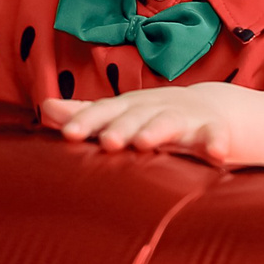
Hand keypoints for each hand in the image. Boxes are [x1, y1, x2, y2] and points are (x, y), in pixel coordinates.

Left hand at [41, 86, 245, 158]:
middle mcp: (154, 109)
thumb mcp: (120, 113)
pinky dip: (217, 143)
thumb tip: (46, 108)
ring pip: (169, 123)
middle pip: (135, 117)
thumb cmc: (151, 116)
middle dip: (121, 127)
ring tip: (145, 143)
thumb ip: (85, 114)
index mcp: (129, 107)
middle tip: (108, 141)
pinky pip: (215, 136)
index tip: (69, 134)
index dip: (88, 121)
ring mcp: (184, 118)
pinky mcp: (212, 130)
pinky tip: (218, 156)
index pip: (104, 112)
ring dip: (157, 131)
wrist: (208, 110)